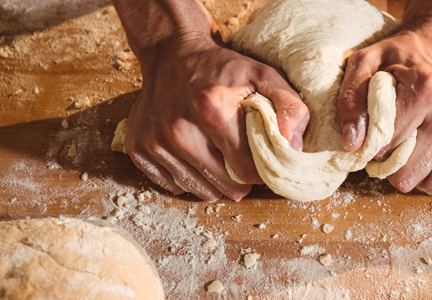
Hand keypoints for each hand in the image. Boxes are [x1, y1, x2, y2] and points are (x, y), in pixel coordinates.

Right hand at [125, 38, 308, 200]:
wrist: (172, 53)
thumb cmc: (222, 69)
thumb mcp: (263, 76)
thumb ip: (289, 107)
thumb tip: (294, 147)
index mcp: (212, 111)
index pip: (247, 171)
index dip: (259, 171)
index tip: (260, 159)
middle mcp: (178, 129)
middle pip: (224, 187)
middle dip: (238, 179)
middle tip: (240, 158)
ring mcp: (155, 141)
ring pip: (200, 191)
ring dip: (214, 181)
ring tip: (218, 154)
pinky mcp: (138, 148)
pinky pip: (172, 186)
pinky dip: (187, 177)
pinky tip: (194, 154)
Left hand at [337, 18, 431, 198]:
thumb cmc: (406, 51)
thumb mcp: (368, 61)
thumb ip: (352, 100)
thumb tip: (354, 144)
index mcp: (425, 91)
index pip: (387, 151)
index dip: (376, 151)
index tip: (380, 139)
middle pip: (413, 176)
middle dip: (398, 170)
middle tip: (399, 151)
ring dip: (427, 179)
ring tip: (423, 158)